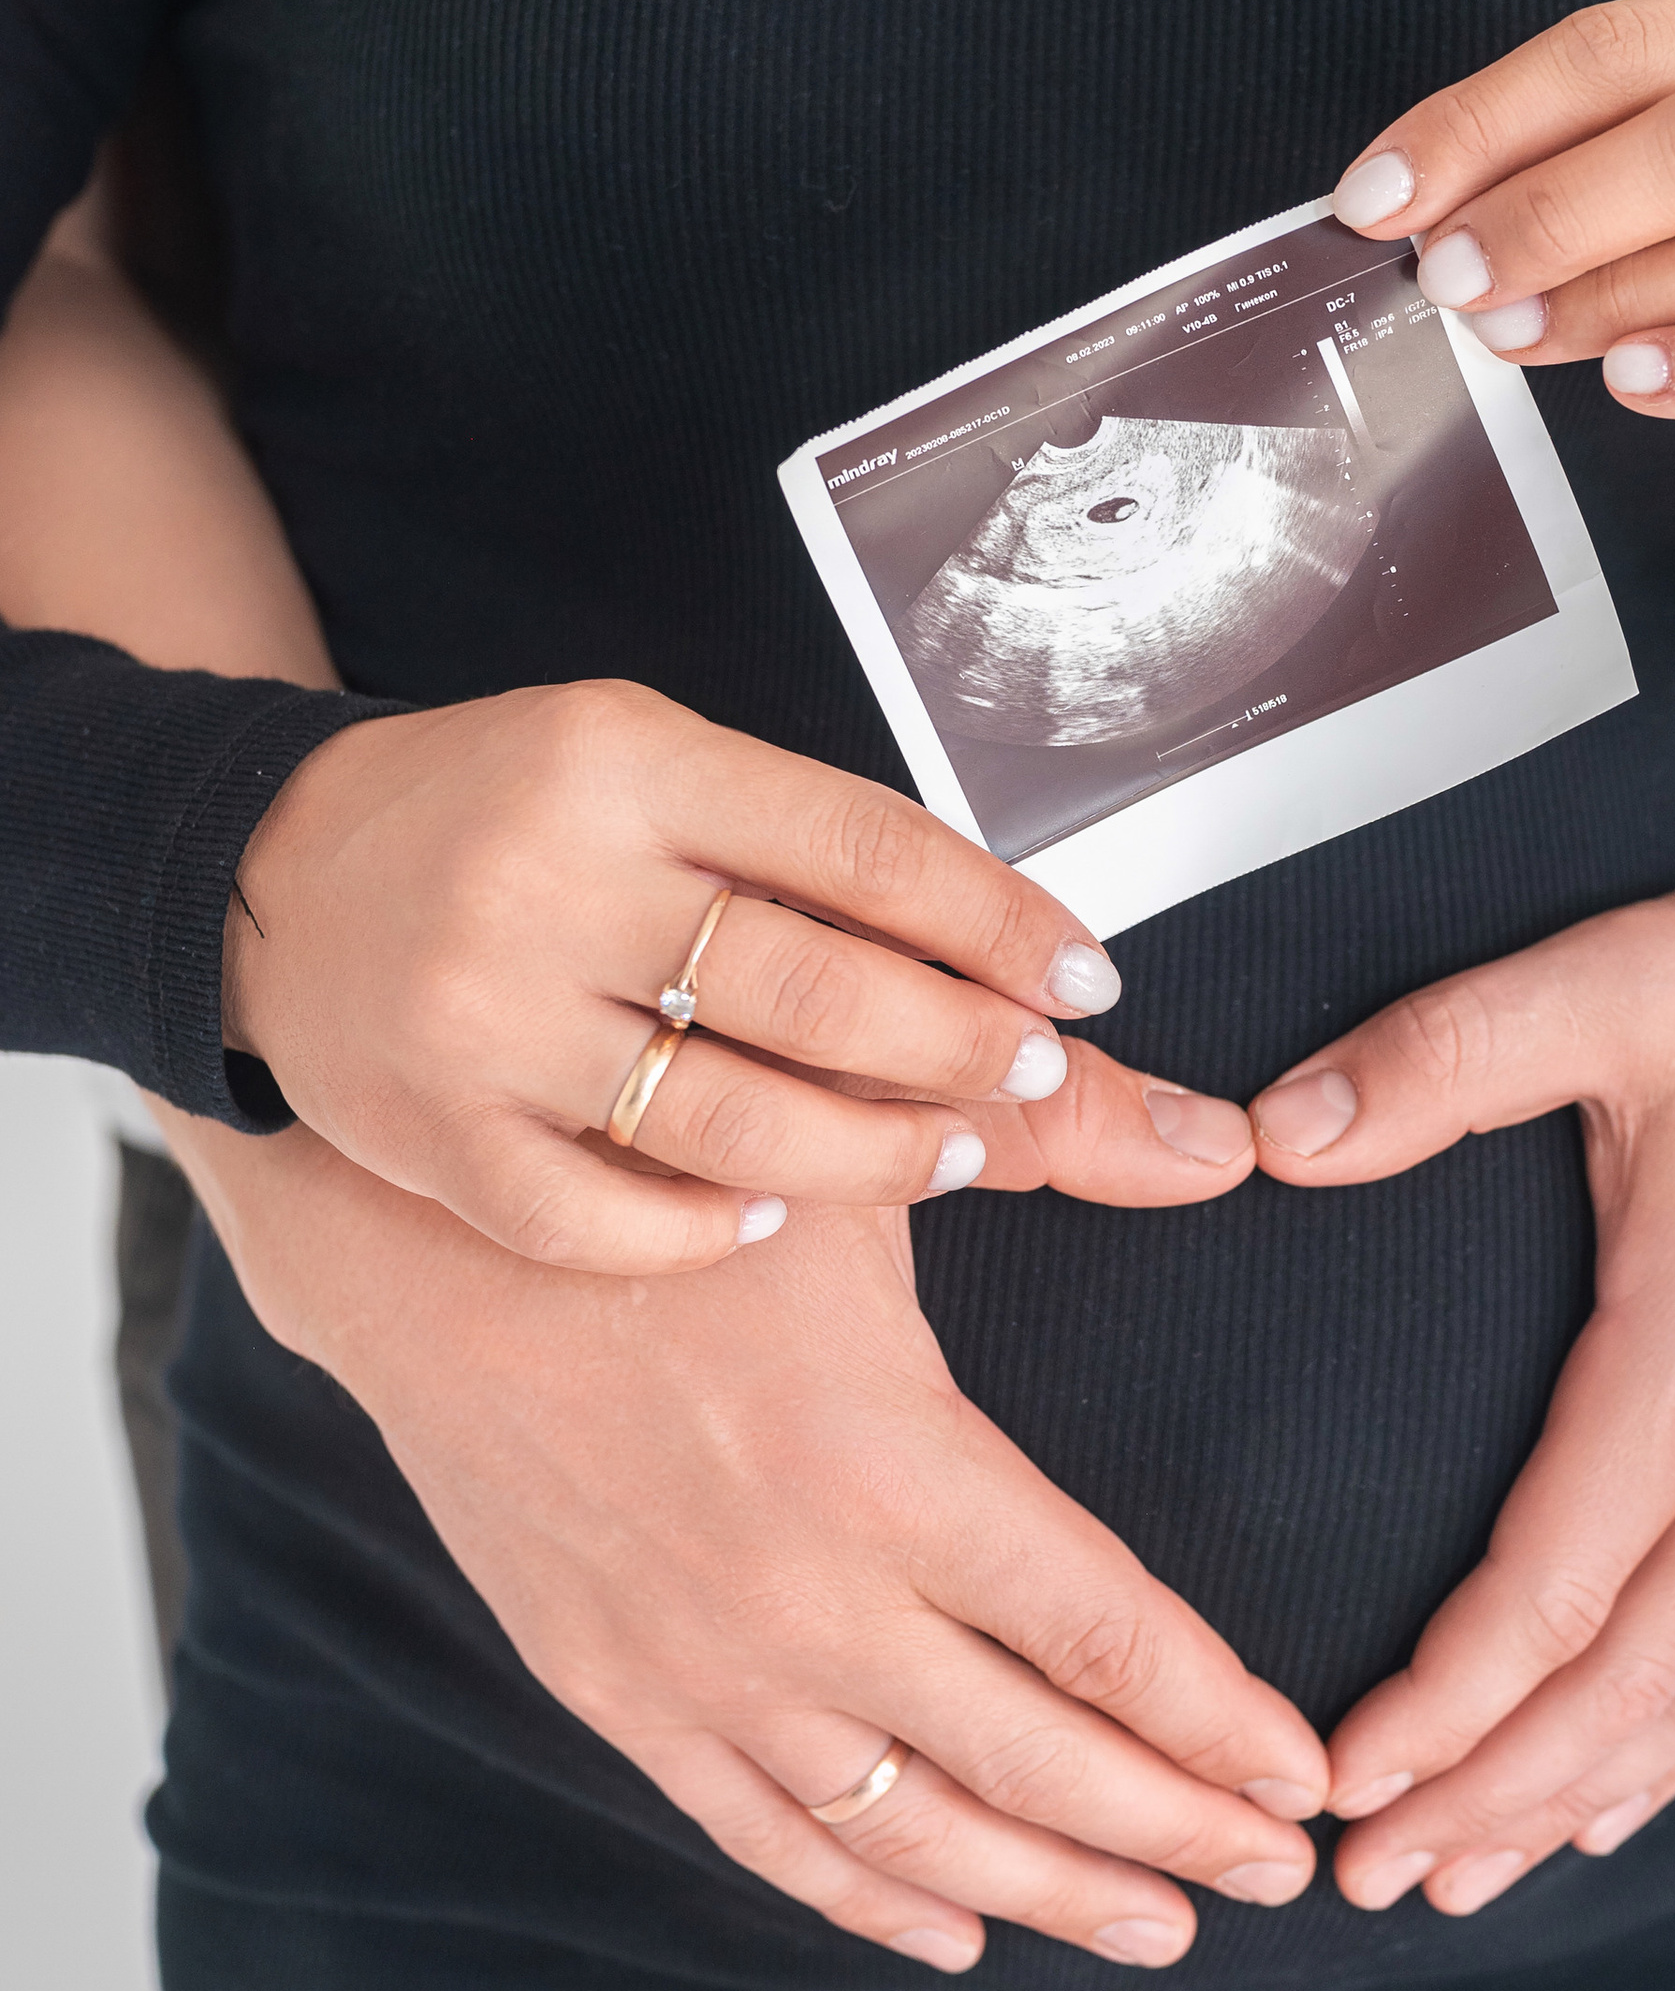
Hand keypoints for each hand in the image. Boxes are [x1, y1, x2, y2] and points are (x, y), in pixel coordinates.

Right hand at [166, 1115, 1327, 1973]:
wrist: (417, 1247)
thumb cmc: (665, 1183)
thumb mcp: (869, 1153)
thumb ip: (1070, 1140)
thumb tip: (1230, 1142)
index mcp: (896, 1466)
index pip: (1107, 1637)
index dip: (1221, 1725)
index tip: (1305, 1781)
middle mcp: (810, 1597)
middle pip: (1038, 1762)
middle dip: (1175, 1832)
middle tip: (1278, 1878)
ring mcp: (706, 1665)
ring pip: (914, 1828)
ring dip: (1049, 1891)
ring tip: (1162, 1926)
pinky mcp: (615, 1692)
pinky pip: (767, 1833)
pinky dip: (868, 1898)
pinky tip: (953, 1933)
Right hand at [223, 679, 1177, 1275]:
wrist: (273, 874)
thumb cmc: (512, 814)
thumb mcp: (654, 768)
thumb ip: (813, 854)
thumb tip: (1023, 955)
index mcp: (629, 762)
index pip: (863, 848)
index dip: (998, 920)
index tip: (1086, 978)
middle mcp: (555, 879)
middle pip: (815, 989)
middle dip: (959, 1046)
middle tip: (1034, 1071)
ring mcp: (487, 1016)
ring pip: (730, 1118)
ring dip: (871, 1154)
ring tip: (950, 1153)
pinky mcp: (435, 1132)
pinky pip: (603, 1217)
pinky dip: (704, 1228)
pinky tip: (769, 1217)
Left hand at [1251, 642, 1674, 1914]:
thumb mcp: (1601, 987)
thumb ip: (1430, 1064)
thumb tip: (1275, 1135)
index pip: (1556, 1593)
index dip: (1444, 1708)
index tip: (1338, 1785)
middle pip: (1631, 1684)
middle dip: (1493, 1797)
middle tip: (1365, 1883)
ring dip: (1586, 1792)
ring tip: (1467, 1875)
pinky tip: (1624, 1787)